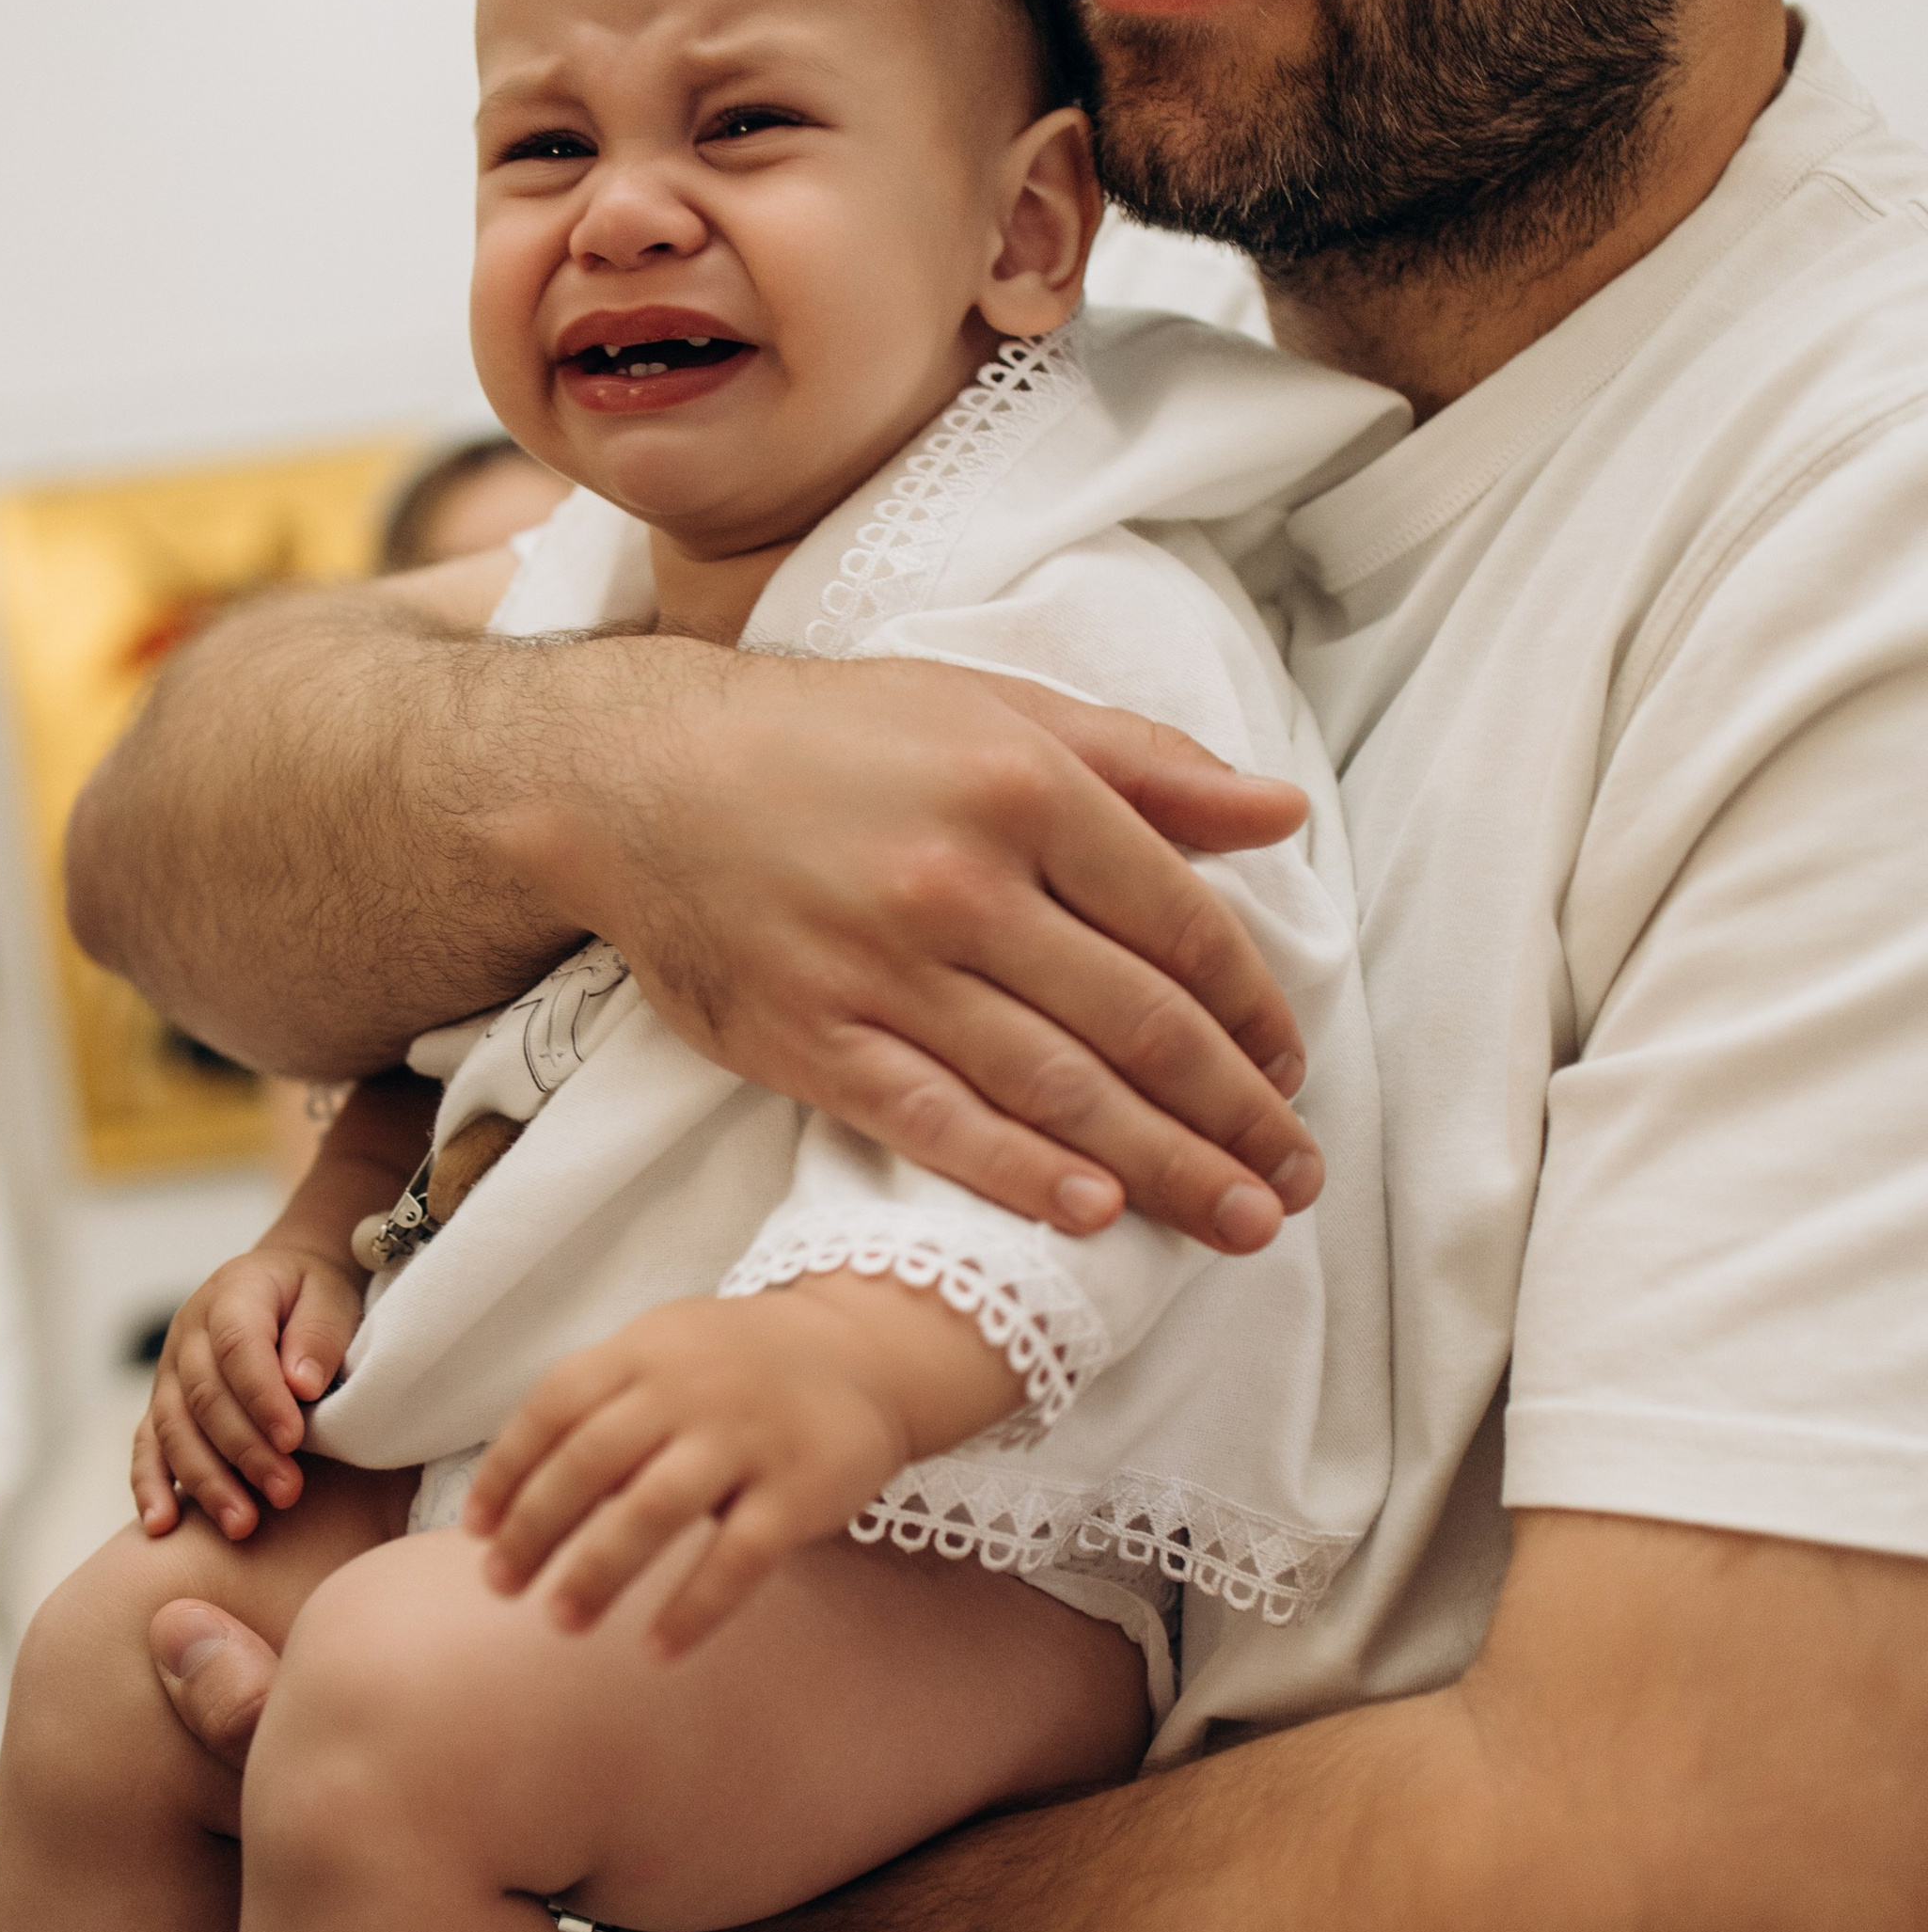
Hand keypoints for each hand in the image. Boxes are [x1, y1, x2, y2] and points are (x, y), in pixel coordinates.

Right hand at [133, 1244, 363, 1538]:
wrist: (282, 1285)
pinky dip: (150, 1486)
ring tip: (242, 1525)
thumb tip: (303, 1384)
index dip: (261, 1395)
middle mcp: (189, 1334)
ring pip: (173, 1429)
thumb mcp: (330, 1294)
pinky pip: (146, 1446)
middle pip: (204, 1397)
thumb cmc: (313, 1295)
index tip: (293, 1438)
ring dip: (206, 1480)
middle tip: (286, 1492)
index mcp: (232, 1295)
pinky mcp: (163, 1405)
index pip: (237, 1346)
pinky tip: (161, 1526)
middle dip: (244, 1450)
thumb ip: (319, 1334)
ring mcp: (169, 1372)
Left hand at [464, 1277, 1019, 1656]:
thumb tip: (515, 1498)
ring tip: (561, 1622)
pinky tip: (656, 1649)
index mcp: (643, 1351)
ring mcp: (747, 1437)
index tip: (476, 1533)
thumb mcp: (665, 1353)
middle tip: (502, 1587)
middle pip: (590, 1463)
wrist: (866, 1352)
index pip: (553, 1408)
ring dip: (598, 1572)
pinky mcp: (799, 1489)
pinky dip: (693, 1608)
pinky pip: (738, 1558)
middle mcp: (689, 1387)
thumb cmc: (738, 1366)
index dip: (506, 1472)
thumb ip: (601, 1406)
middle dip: (535, 1530)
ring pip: (654, 1511)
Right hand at [525, 651, 1321, 1254]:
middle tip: (1296, 1181)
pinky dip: (1019, 1174)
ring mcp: (882, 969)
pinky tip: (1093, 1212)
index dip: (1254, 1011)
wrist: (636, 777)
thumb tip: (1281, 815)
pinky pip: (936, 1123)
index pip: (1181, 926)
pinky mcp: (810, 1039)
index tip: (1291, 1067)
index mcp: (1025, 788)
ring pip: (1055, 1087)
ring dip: (1163, 1166)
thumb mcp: (994, 708)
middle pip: (1139, 1024)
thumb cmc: (831, 738)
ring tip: (1237, 1222)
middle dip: (1235, 1115)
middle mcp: (961, 883)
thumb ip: (1145, 765)